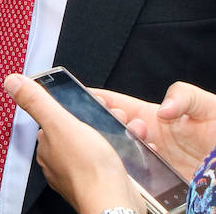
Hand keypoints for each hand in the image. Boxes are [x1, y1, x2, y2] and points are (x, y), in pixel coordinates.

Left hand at [5, 73, 144, 213]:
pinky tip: (123, 152)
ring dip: (108, 137)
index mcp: (46, 146)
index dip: (72, 107)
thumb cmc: (88, 168)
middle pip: (75, 132)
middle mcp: (58, 163)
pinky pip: (106, 164)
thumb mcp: (59, 122)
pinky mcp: (98, 185)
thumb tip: (12, 81)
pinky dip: (116, 155)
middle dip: (95, 122)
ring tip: (121, 132)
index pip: (53, 119)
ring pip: (93, 147)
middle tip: (110, 117)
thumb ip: (37, 101)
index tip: (89, 103)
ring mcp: (78, 176)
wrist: (114, 203)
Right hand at [95, 82, 215, 178]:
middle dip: (107, 126)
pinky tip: (138, 170)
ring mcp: (155, 164)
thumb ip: (183, 95)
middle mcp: (149, 141)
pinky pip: (142, 183)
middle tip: (115, 124)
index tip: (79, 97)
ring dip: (120, 152)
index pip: (116, 104)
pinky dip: (134, 177)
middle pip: (113, 132)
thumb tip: (163, 110)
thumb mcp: (207, 105)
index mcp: (153, 117)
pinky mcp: (166, 186)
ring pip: (123, 157)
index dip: (96, 99)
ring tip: (131, 146)